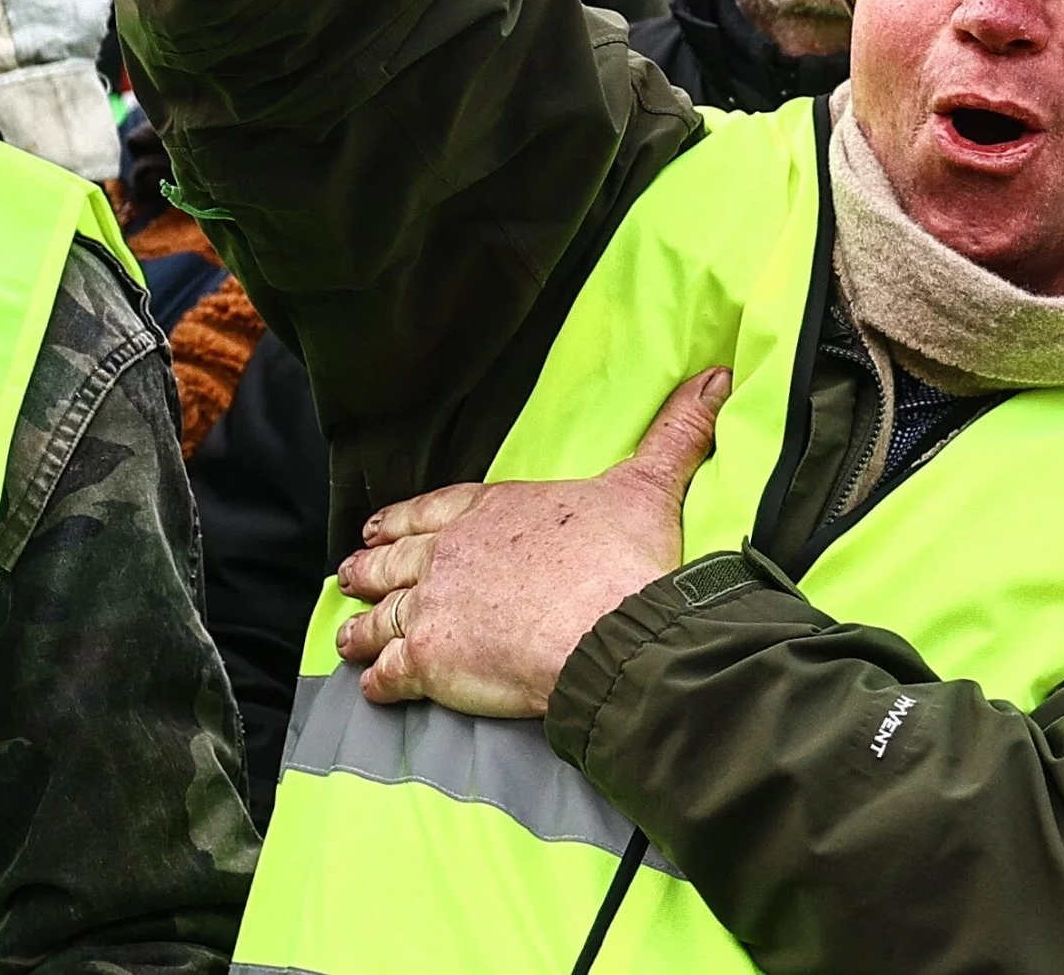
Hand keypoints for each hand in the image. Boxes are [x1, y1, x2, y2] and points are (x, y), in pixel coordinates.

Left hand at [333, 369, 727, 716]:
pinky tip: (372, 686)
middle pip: (397, 559)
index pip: (439, 507)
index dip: (408, 516)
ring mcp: (434, 607)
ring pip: (381, 617)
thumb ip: (677, 431)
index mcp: (496, 510)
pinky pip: (389, 673)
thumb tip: (717, 376)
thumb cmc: (625, 559)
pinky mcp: (430, 663)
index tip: (384, 523)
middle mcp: (452, 554)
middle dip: (371, 567)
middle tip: (350, 572)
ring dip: (362, 625)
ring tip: (346, 634)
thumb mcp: (650, 484)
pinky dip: (377, 680)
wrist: (610, 631)